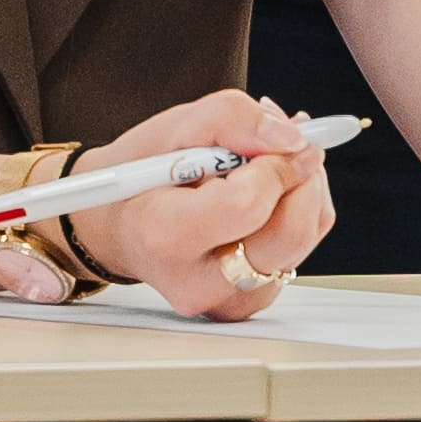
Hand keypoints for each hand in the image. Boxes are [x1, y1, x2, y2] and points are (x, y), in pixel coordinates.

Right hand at [54, 92, 332, 321]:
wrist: (117, 225)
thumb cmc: (138, 178)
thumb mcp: (172, 127)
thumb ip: (230, 118)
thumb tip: (290, 137)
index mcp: (165, 236)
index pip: (247, 205)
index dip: (274, 166)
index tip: (277, 139)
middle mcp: (199, 281)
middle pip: (290, 234)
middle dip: (301, 178)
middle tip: (290, 145)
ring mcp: (227, 300)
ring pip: (303, 241)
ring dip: (302, 191)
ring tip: (267, 165)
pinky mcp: (249, 303)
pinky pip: (299, 252)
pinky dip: (295, 214)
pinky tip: (266, 194)